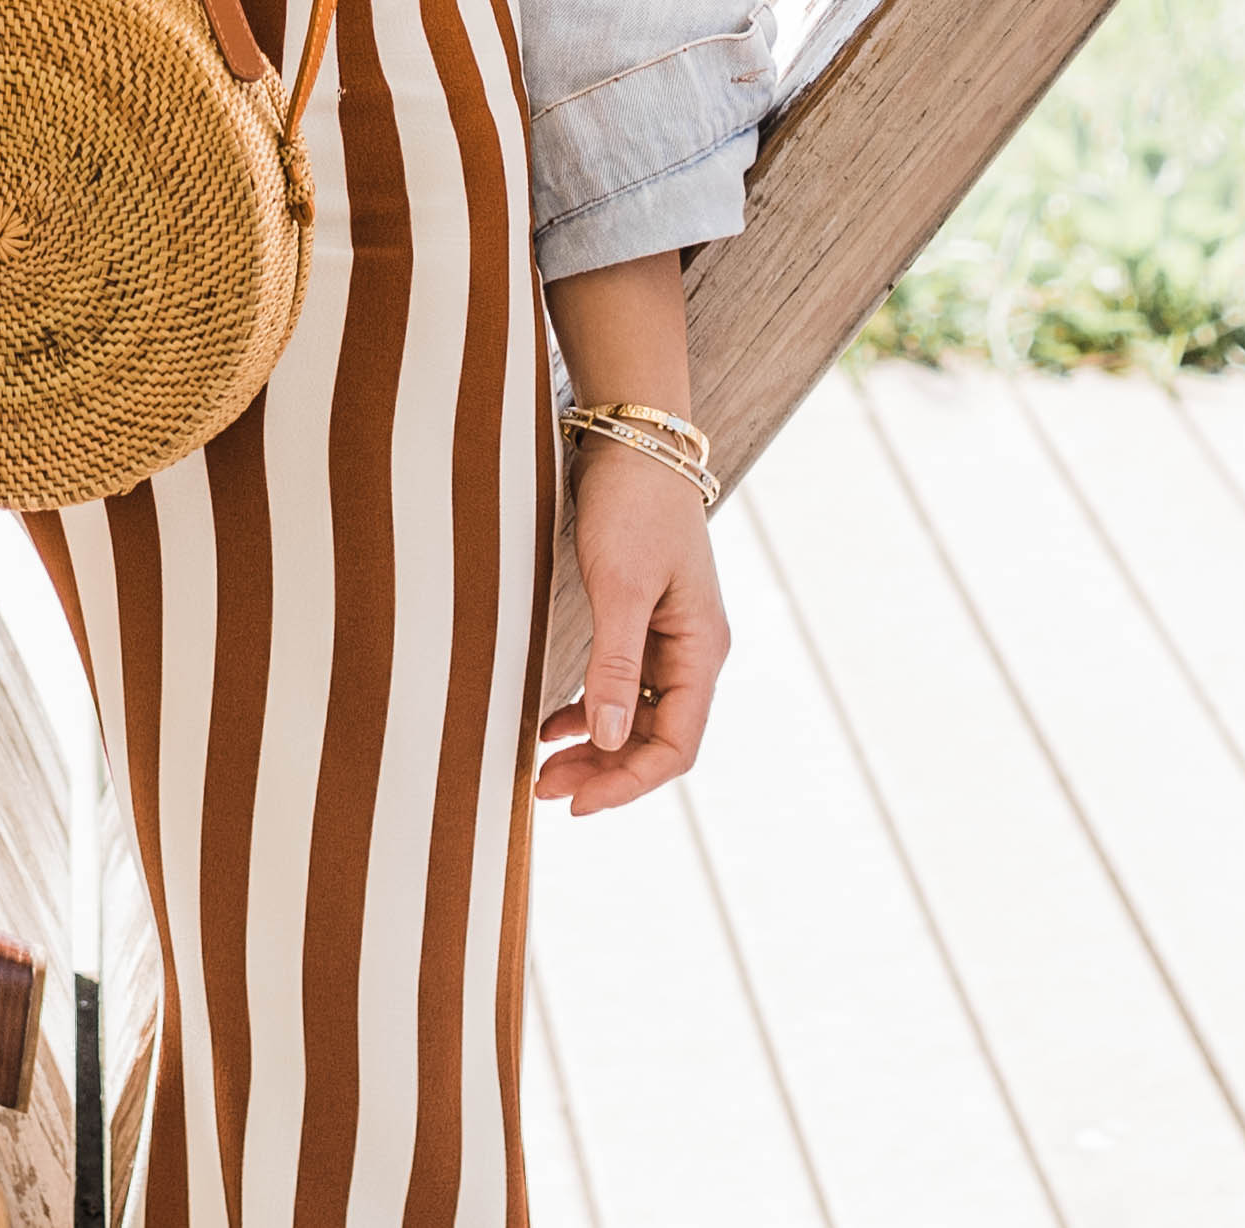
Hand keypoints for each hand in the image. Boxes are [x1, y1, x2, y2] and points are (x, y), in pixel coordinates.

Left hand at [533, 435, 727, 814]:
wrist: (633, 441)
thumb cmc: (634, 507)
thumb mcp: (621, 586)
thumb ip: (614, 664)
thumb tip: (607, 741)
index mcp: (701, 651)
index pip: (675, 745)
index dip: (628, 783)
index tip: (576, 803)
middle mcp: (692, 652)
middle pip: (654, 740)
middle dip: (604, 772)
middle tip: (544, 792)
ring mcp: (668, 638)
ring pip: (635, 718)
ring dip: (594, 748)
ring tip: (543, 767)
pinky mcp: (642, 620)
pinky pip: (621, 686)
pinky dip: (589, 710)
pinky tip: (552, 723)